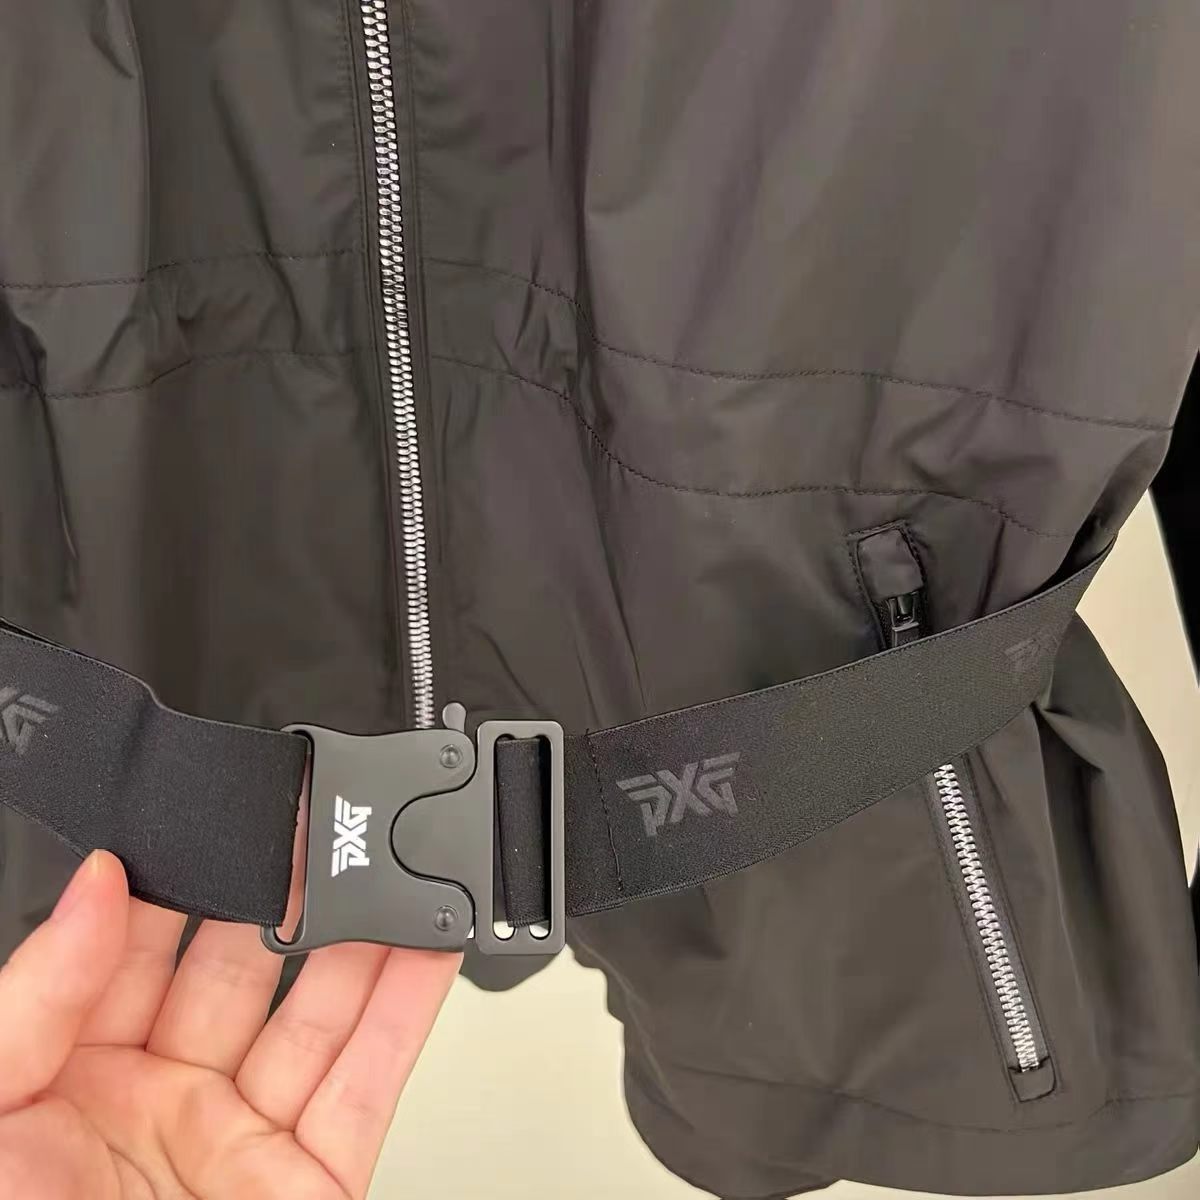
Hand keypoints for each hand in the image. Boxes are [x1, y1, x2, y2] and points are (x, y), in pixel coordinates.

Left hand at [0, 850, 459, 1198]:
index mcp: (64, 1080)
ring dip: (363, 938)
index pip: (137, 945)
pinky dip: (409, 1011)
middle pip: (241, 968)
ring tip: (392, 867)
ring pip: (317, 1014)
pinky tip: (428, 947)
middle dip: (285, 896)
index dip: (184, 877)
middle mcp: (156, 1104)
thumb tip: (95, 882)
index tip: (225, 818)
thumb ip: (36, 996)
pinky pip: (370, 1083)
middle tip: (321, 833)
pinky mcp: (311, 1184)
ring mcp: (239, 1143)